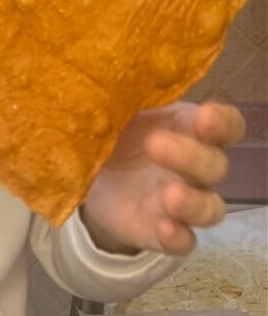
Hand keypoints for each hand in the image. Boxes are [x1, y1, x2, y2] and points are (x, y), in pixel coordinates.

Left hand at [81, 102, 245, 255]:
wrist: (88, 177)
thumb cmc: (115, 132)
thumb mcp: (117, 110)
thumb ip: (125, 97)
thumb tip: (113, 73)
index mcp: (188, 128)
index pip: (228, 126)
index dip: (224, 123)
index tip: (205, 117)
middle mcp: (195, 167)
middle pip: (216, 166)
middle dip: (191, 156)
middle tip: (155, 144)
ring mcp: (182, 203)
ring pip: (211, 208)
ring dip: (194, 203)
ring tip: (169, 196)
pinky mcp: (162, 232)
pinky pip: (185, 242)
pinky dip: (178, 238)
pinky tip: (164, 229)